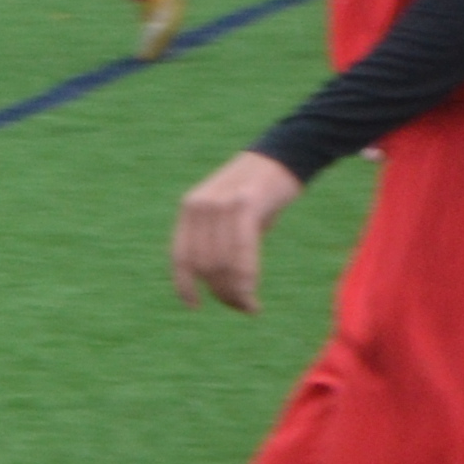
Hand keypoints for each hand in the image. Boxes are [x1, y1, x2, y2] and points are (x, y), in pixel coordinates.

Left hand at [172, 151, 302, 313]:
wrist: (284, 156)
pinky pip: (241, 252)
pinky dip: (246, 280)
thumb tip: (218, 281)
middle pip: (204, 265)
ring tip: (249, 306)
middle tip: (241, 307)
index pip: (180, 255)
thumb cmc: (259, 193)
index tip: (193, 306)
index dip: (183, 285)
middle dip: (221, 293)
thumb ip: (217, 241)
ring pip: (222, 263)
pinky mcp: (246, 204)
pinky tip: (253, 297)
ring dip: (235, 293)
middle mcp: (199, 206)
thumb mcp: (229, 216)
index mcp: (190, 209)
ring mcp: (221, 204)